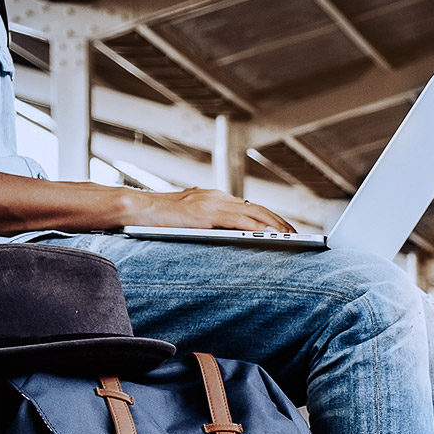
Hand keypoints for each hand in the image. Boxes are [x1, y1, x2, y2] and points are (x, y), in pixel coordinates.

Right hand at [125, 188, 295, 232]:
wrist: (137, 208)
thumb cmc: (159, 217)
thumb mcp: (189, 217)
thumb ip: (208, 222)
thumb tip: (226, 234)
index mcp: (214, 197)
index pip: (249, 207)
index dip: (270, 217)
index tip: (284, 228)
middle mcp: (216, 196)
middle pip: (257, 208)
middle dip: (279, 221)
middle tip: (296, 234)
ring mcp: (211, 202)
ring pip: (253, 212)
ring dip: (274, 225)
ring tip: (290, 236)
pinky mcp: (206, 212)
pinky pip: (238, 220)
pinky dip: (256, 227)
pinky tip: (268, 235)